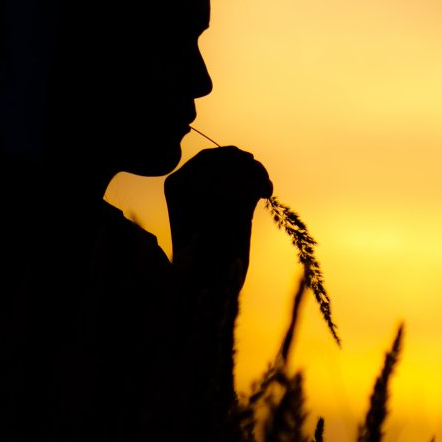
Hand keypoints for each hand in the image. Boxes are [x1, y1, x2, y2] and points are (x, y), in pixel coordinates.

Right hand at [166, 146, 270, 290]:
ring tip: (264, 188)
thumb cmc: (205, 251)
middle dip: (249, 164)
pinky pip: (252, 182)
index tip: (249, 162)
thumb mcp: (203, 210)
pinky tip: (266, 193)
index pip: (208, 157)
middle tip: (261, 179)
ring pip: (242, 167)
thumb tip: (244, 157)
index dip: (232, 155)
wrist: (204, 285)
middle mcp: (187, 187)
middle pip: (228, 157)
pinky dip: (262, 183)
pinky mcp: (230, 207)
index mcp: (175, 185)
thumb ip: (215, 183)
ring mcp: (207, 195)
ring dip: (258, 173)